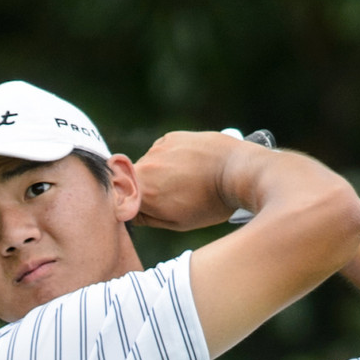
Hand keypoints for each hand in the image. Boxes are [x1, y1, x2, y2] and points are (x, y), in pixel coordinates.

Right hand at [131, 132, 249, 232]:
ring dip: (160, 173)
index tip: (147, 212)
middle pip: (134, 182)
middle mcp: (145, 167)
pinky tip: (190, 166)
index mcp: (144, 192)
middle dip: (147, 190)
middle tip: (173, 198)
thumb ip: (148, 218)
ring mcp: (158, 149)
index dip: (132, 208)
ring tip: (186, 181)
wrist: (237, 170)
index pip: (122, 201)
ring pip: (148, 165)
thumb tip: (130, 213)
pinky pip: (162, 151)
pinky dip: (171, 159)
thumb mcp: (178, 222)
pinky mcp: (171, 137)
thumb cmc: (210, 203)